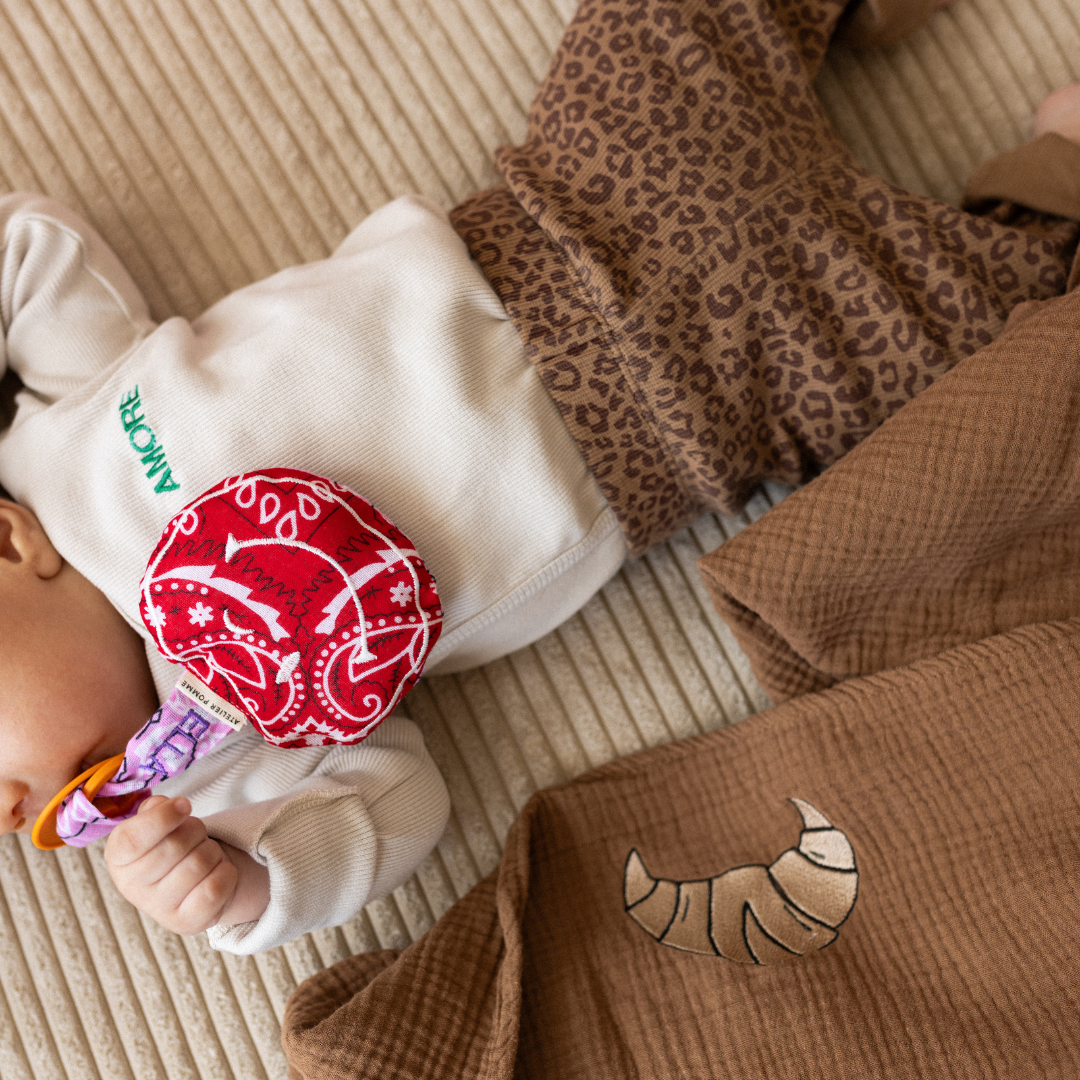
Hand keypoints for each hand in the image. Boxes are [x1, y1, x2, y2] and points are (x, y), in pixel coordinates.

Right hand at [105, 795, 244, 934]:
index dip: (163, 817)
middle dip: (195, 830)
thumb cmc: (172, 844)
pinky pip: (216, 888)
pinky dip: (226, 872)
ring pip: (200, 863)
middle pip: (176, 846)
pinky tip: (215, 872)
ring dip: (212, 850)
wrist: (195, 880)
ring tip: (204, 854)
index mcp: (118, 858)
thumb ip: (155, 809)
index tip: (184, 805)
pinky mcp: (186, 923)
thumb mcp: (158, 821)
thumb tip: (160, 805)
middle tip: (196, 835)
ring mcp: (159, 910)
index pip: (132, 839)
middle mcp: (132, 888)